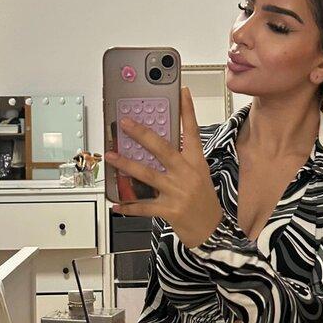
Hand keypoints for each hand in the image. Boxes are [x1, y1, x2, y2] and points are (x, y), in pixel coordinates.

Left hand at [104, 87, 223, 247]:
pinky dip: (129, 206)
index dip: (187, 111)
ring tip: (112, 156)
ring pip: (148, 174)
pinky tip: (116, 204)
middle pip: (163, 149)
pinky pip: (144, 206)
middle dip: (142, 134)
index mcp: (196, 163)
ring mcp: (178, 192)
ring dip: (127, 165)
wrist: (211, 230)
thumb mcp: (199, 174)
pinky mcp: (170, 210)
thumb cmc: (203, 201)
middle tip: (126, 123)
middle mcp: (187, 174)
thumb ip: (181, 159)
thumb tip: (156, 144)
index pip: (192, 132)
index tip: (182, 93)